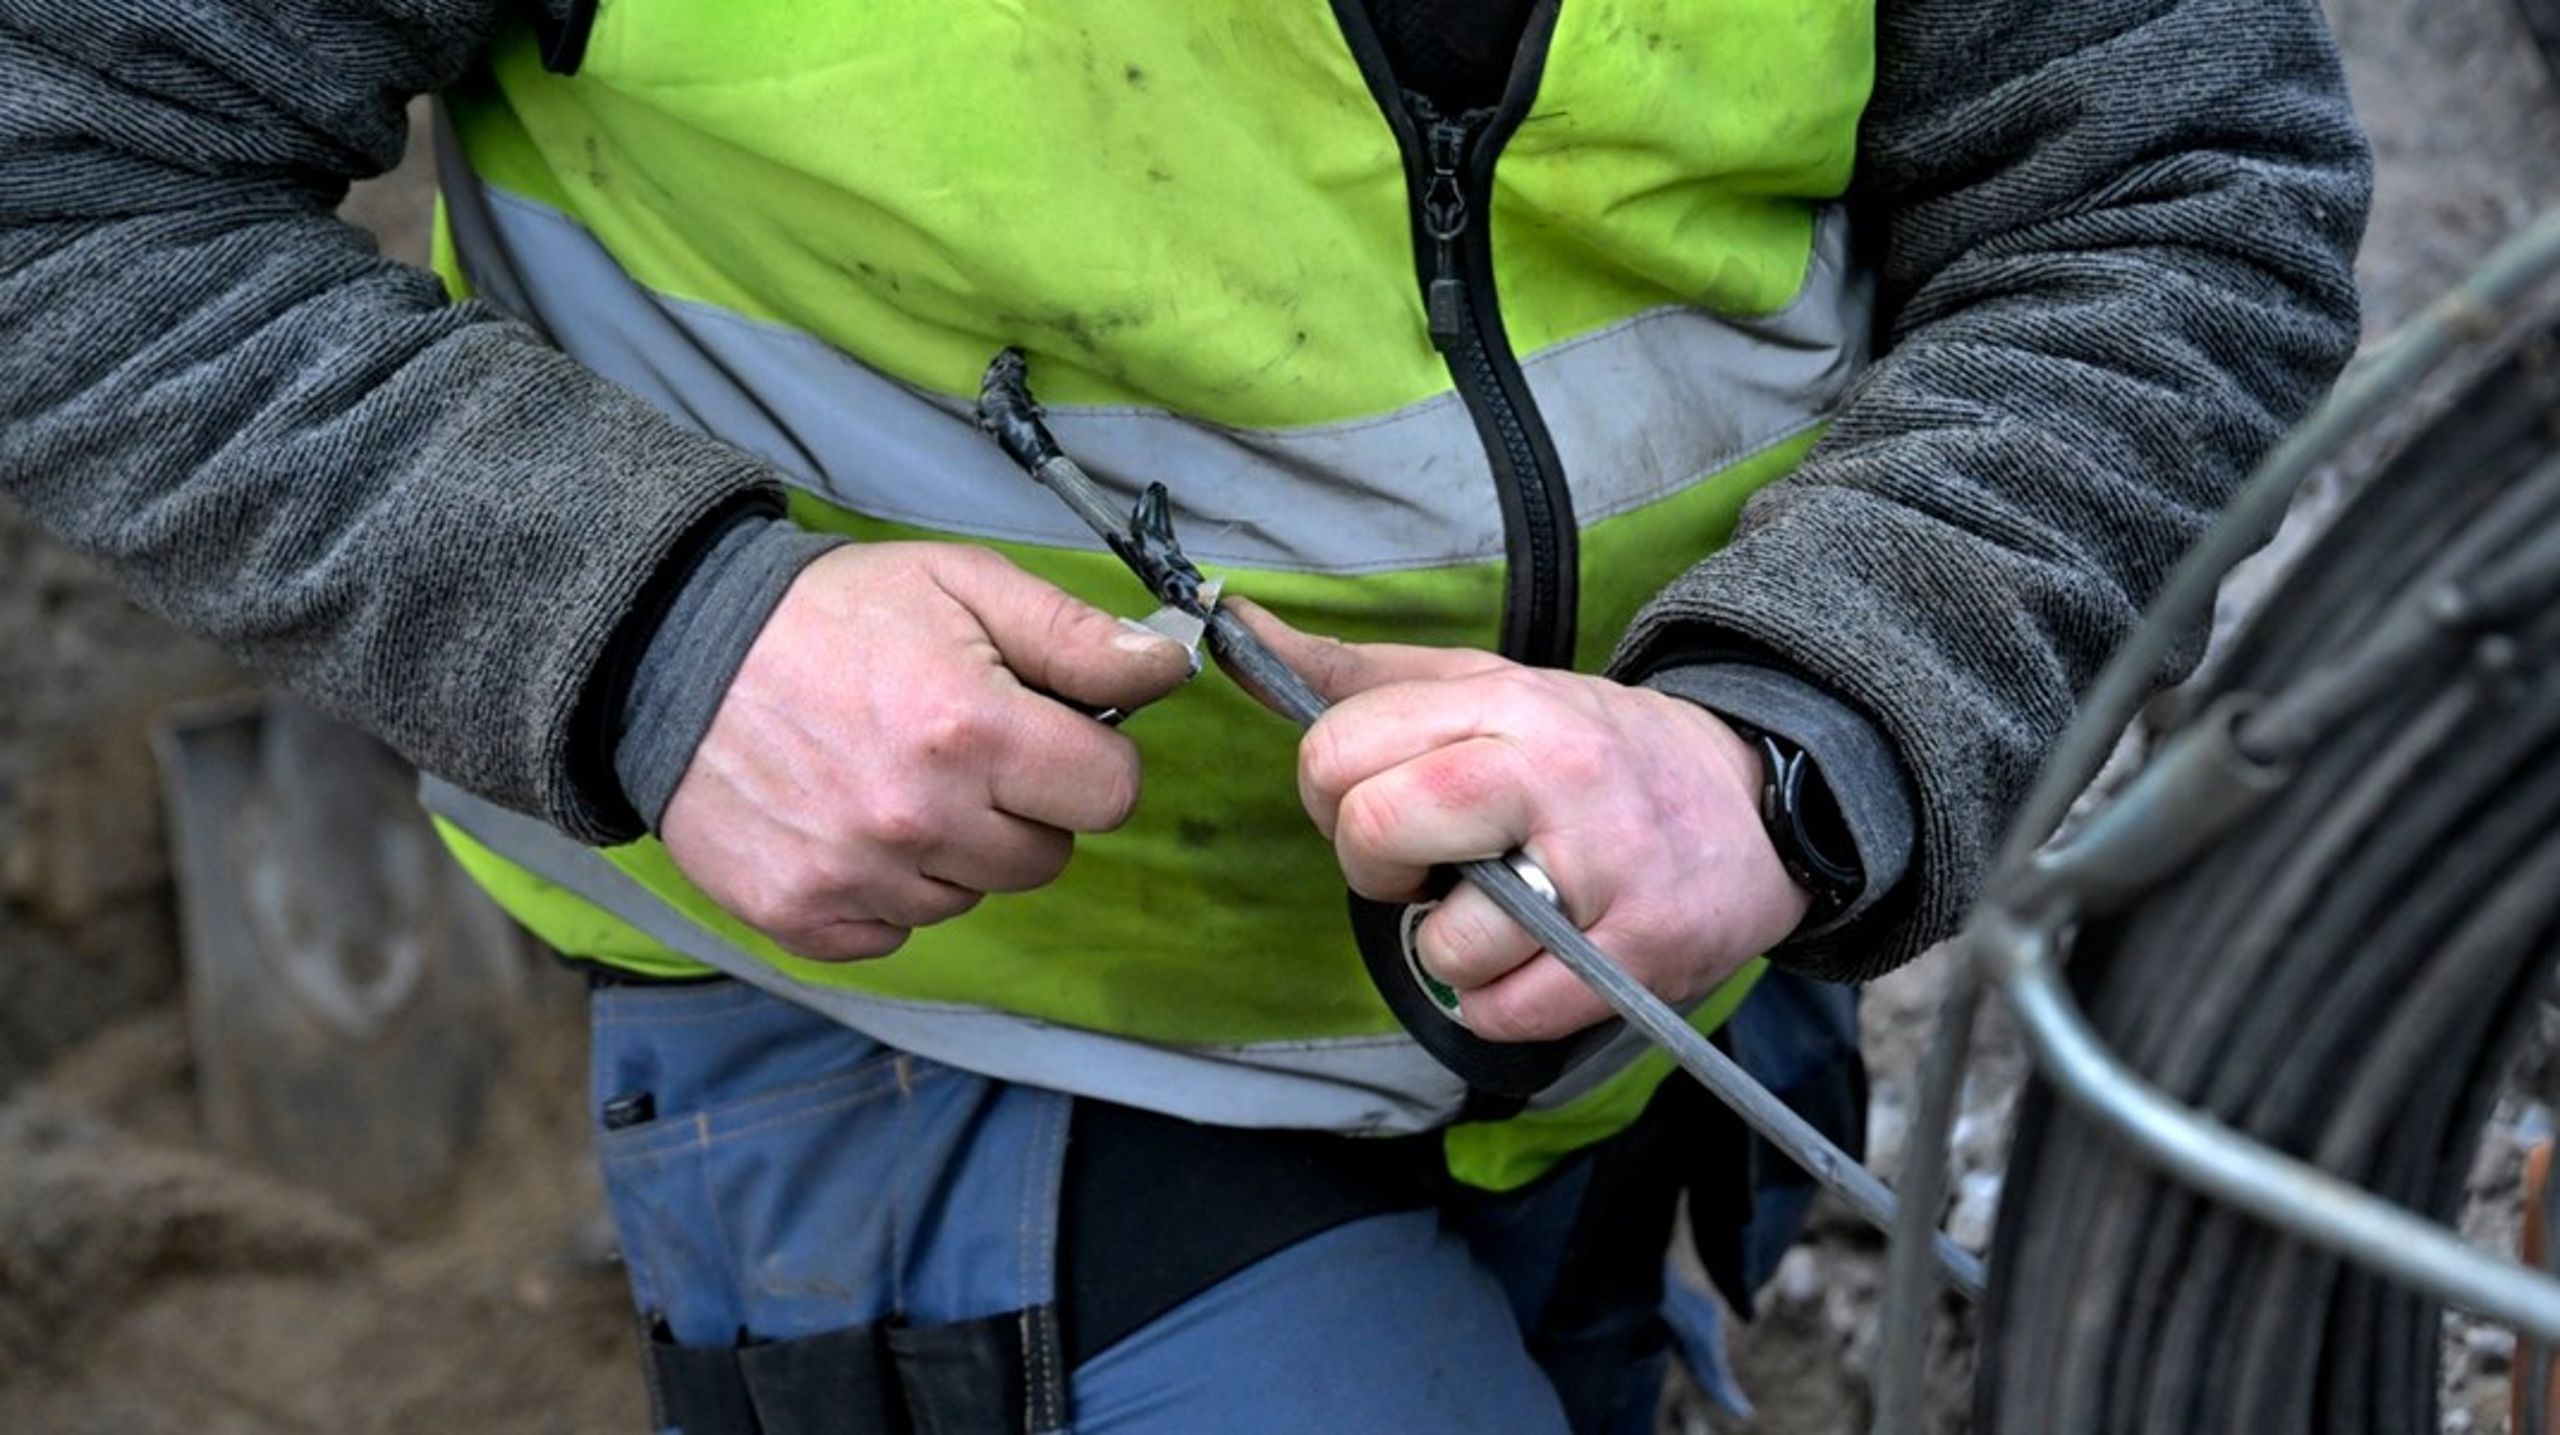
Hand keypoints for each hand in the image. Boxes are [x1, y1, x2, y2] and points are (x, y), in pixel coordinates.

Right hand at [659, 543, 1194, 959]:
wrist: (671, 652)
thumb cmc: (830, 613)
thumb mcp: (962, 584)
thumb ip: (1074, 634)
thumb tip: (1169, 668)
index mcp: (972, 731)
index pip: (1112, 794)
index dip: (1092, 759)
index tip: (1052, 732)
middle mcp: (919, 819)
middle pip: (1048, 855)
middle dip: (1025, 804)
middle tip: (963, 747)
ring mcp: (857, 877)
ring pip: (975, 895)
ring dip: (957, 848)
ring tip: (897, 775)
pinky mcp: (803, 917)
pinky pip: (898, 930)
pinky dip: (890, 889)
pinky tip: (855, 822)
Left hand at [1232, 602, 1809, 1040]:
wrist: (1754, 801)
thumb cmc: (1593, 750)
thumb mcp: (1486, 687)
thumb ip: (1360, 675)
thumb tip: (1240, 632)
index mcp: (1505, 701)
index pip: (1338, 746)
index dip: (1329, 792)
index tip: (1375, 803)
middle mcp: (1553, 775)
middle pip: (1375, 829)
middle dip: (1373, 868)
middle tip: (1426, 865)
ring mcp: (1602, 870)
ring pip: (1444, 944)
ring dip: (1451, 948)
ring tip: (1503, 910)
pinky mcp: (1640, 955)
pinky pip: (1505, 1013)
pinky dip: (1500, 1003)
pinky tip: (1536, 957)